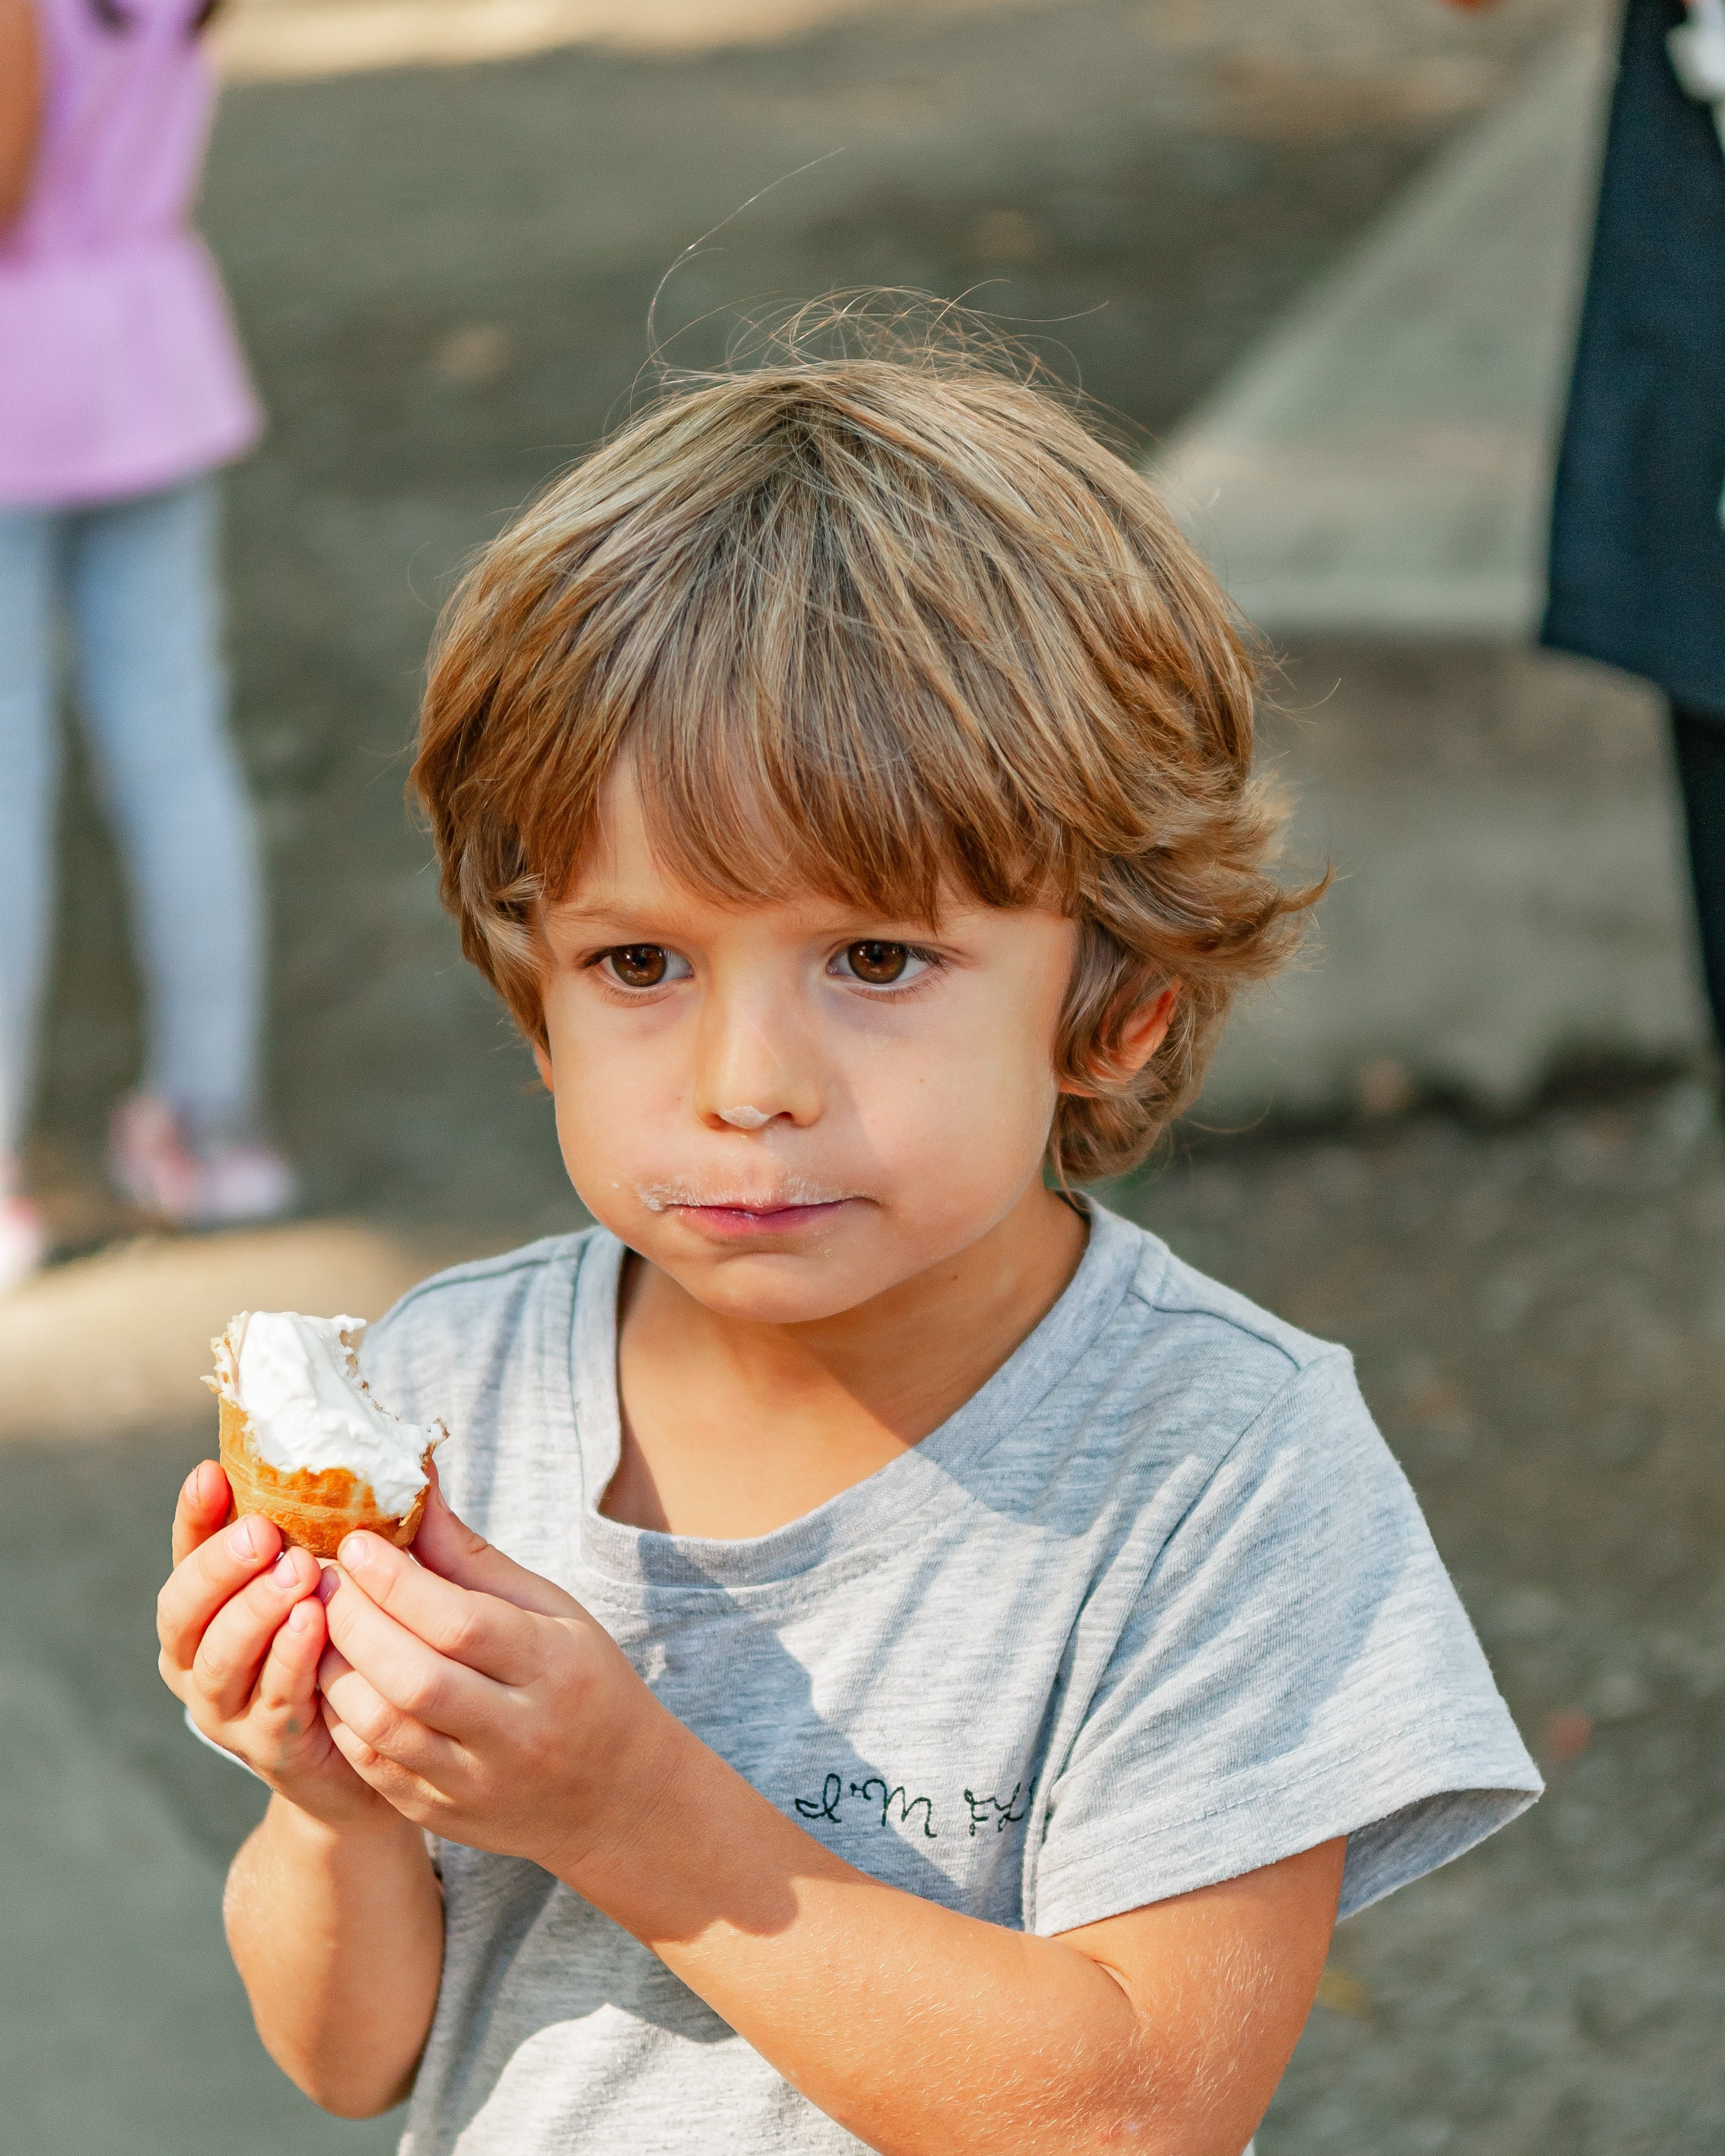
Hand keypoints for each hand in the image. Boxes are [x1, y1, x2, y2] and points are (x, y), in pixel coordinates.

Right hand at [156, 1461, 390, 1828]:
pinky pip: (272, 1701)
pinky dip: (289, 1661)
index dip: (195, 1515)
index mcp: (209, 1606)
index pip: (187, 1553)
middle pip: (185, 1609)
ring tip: (297, 1572)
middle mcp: (200, 1658)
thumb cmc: (351, 1645)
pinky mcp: (268, 1747)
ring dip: (255, 1612)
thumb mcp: (345, 1581)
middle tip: (264, 1533)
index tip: (212, 1472)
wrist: (368, 1754)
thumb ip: (353, 1530)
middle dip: (221, 1566)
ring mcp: (227, 1708)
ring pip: (221, 1658)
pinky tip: (314, 1625)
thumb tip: (413, 1462)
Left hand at [315, 1472, 686, 1878]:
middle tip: (326, 1578)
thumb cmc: (582, 1680)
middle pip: (415, 1676)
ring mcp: (477, 1783)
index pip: (462, 1622)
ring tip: (322, 1623)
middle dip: (355, 1619)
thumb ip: (475, 1559)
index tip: (356, 1541)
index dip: (398, 1580)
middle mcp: (517, 1732)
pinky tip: (338, 1675)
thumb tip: (416, 1492)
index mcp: (553, 1667)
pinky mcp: (441, 1815)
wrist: (615, 1795)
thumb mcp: (552, 1611)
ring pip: (383, 1727)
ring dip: (336, 1667)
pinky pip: (372, 1766)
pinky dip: (342, 1715)